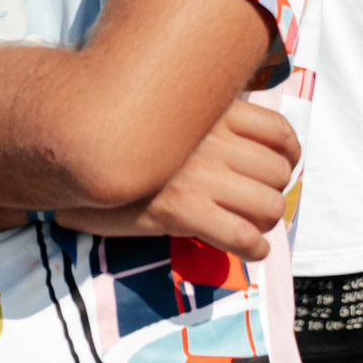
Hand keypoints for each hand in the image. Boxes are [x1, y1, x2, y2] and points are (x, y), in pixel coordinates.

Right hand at [64, 99, 297, 262]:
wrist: (75, 165)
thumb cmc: (122, 145)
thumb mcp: (166, 117)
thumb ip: (204, 120)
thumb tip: (247, 138)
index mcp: (208, 113)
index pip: (278, 131)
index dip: (288, 154)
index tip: (278, 166)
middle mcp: (209, 142)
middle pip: (277, 173)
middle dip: (273, 191)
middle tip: (255, 200)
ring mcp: (198, 177)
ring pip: (268, 205)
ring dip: (264, 221)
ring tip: (249, 224)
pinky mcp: (184, 212)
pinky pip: (243, 237)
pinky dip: (254, 248)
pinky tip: (248, 248)